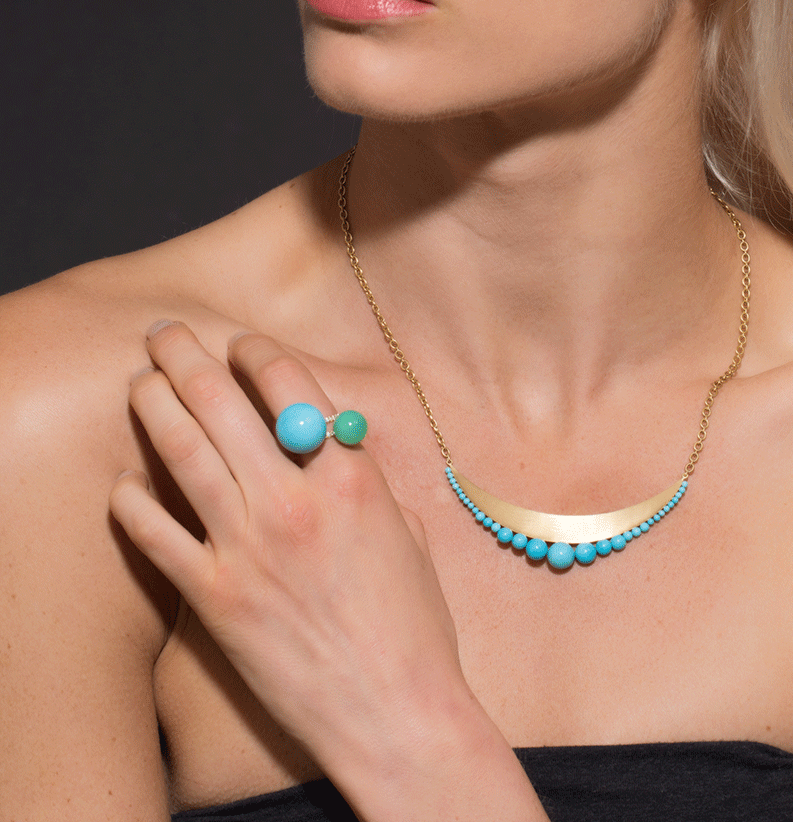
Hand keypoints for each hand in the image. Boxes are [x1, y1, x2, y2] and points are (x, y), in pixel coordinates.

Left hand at [109, 322, 467, 789]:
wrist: (394, 710)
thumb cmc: (413, 623)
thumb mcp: (406, 529)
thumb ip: (363, 477)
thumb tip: (333, 441)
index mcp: (349, 478)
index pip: (288, 384)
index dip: (255, 351)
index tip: (238, 345)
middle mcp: (293, 501)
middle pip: (222, 403)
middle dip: (187, 357)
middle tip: (165, 335)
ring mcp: (247, 549)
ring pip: (183, 453)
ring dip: (154, 405)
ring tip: (139, 381)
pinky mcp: (214, 597)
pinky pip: (155, 535)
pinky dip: (133, 501)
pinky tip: (126, 481)